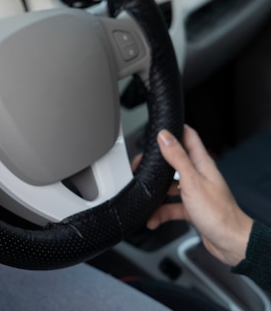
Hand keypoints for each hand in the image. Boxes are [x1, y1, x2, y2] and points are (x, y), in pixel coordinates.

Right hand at [149, 125, 252, 265]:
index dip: (174, 129)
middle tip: (141, 166)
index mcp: (202, 164)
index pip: (189, 137)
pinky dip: (161, 212)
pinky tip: (154, 218)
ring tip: (145, 195)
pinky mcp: (191, 208)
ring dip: (156, 192)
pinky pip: (171, 207)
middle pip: (174, 162)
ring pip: (170, 186)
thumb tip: (165, 136)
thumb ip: (177, 158)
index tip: (159, 127)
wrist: (230, 243)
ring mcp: (195, 192)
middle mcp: (199, 176)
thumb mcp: (192, 182)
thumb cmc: (218, 214)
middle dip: (156, 164)